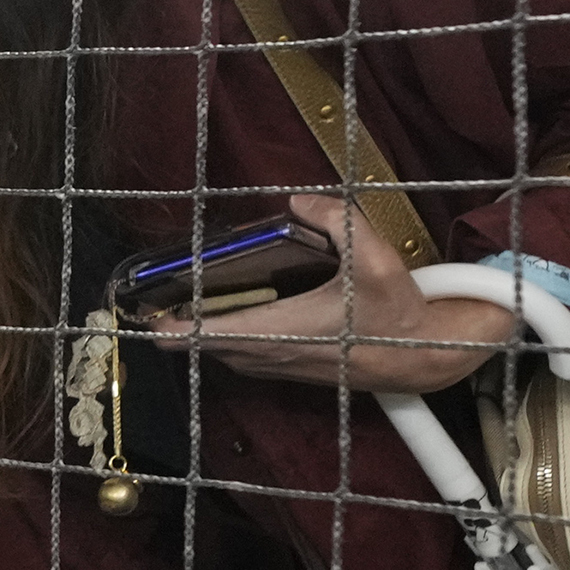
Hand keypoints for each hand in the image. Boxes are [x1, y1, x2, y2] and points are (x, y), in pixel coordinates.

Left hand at [165, 193, 518, 392]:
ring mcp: (276, 367)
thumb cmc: (396, 314)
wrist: (425, 358)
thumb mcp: (375, 259)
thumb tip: (299, 200)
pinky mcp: (287, 369)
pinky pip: (243, 353)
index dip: (166, 323)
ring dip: (206, 326)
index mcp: (276, 331)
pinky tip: (240, 304)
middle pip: (201, 343)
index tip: (144, 306)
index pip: (199, 336)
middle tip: (167, 286)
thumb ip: (338, 220)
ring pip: (221, 350)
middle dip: (182, 318)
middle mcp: (267, 355)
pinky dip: (230, 333)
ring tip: (195, 292)